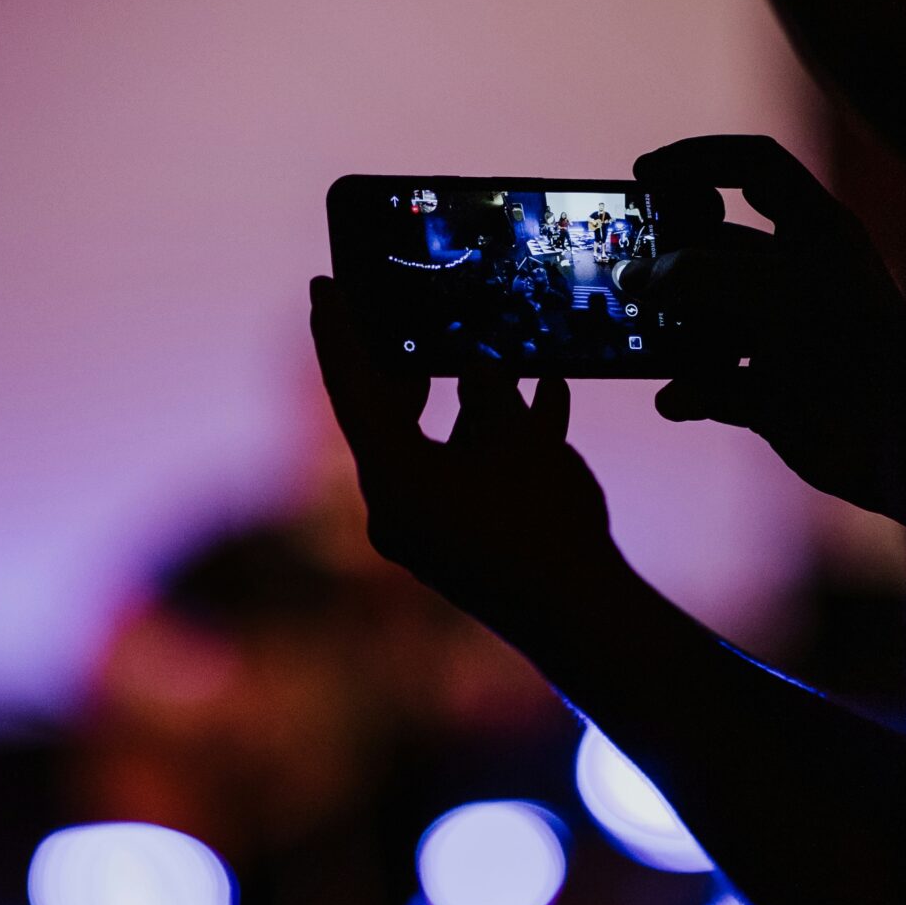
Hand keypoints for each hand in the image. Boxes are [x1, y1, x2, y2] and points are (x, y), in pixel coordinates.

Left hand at [309, 278, 621, 640]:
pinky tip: (546, 400)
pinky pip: (467, 478)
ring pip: (437, 447)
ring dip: (469, 404)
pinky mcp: (461, 546)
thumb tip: (478, 372)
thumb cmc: (544, 522)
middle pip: (388, 418)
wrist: (583, 618)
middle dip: (406, 366)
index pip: (350, 388)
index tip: (322, 286)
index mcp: (392, 478)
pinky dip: (496, 443)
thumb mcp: (518, 437)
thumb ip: (488, 392)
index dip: (337, 330)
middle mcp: (396, 507)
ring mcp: (428, 531)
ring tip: (499, 355)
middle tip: (404, 314)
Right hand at [635, 135, 905, 523]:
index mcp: (816, 231)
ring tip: (638, 336)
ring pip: (708, 321)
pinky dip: (691, 391)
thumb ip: (694, 274)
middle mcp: (800, 277)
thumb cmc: (849, 347)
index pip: (754, 168)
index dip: (698, 159)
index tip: (643, 173)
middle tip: (626, 272)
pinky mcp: (774, 394)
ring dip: (672, 332)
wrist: (898, 443)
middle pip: (716, 250)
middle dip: (670, 262)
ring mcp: (786, 336)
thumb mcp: (769, 289)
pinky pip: (716, 384)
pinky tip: (675, 399)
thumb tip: (637, 276)